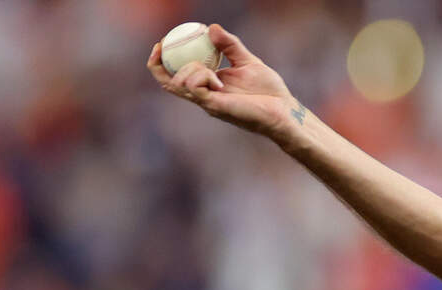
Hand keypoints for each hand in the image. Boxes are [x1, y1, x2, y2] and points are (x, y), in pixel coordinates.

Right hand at [147, 24, 298, 139]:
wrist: (283, 110)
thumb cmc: (268, 91)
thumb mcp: (247, 61)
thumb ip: (230, 45)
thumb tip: (211, 28)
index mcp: (207, 85)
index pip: (175, 75)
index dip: (161, 60)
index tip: (161, 42)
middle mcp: (203, 95)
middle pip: (168, 83)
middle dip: (158, 64)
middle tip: (161, 46)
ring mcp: (207, 103)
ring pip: (180, 83)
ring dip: (190, 69)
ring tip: (213, 70)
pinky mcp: (215, 107)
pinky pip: (195, 88)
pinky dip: (202, 77)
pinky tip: (218, 78)